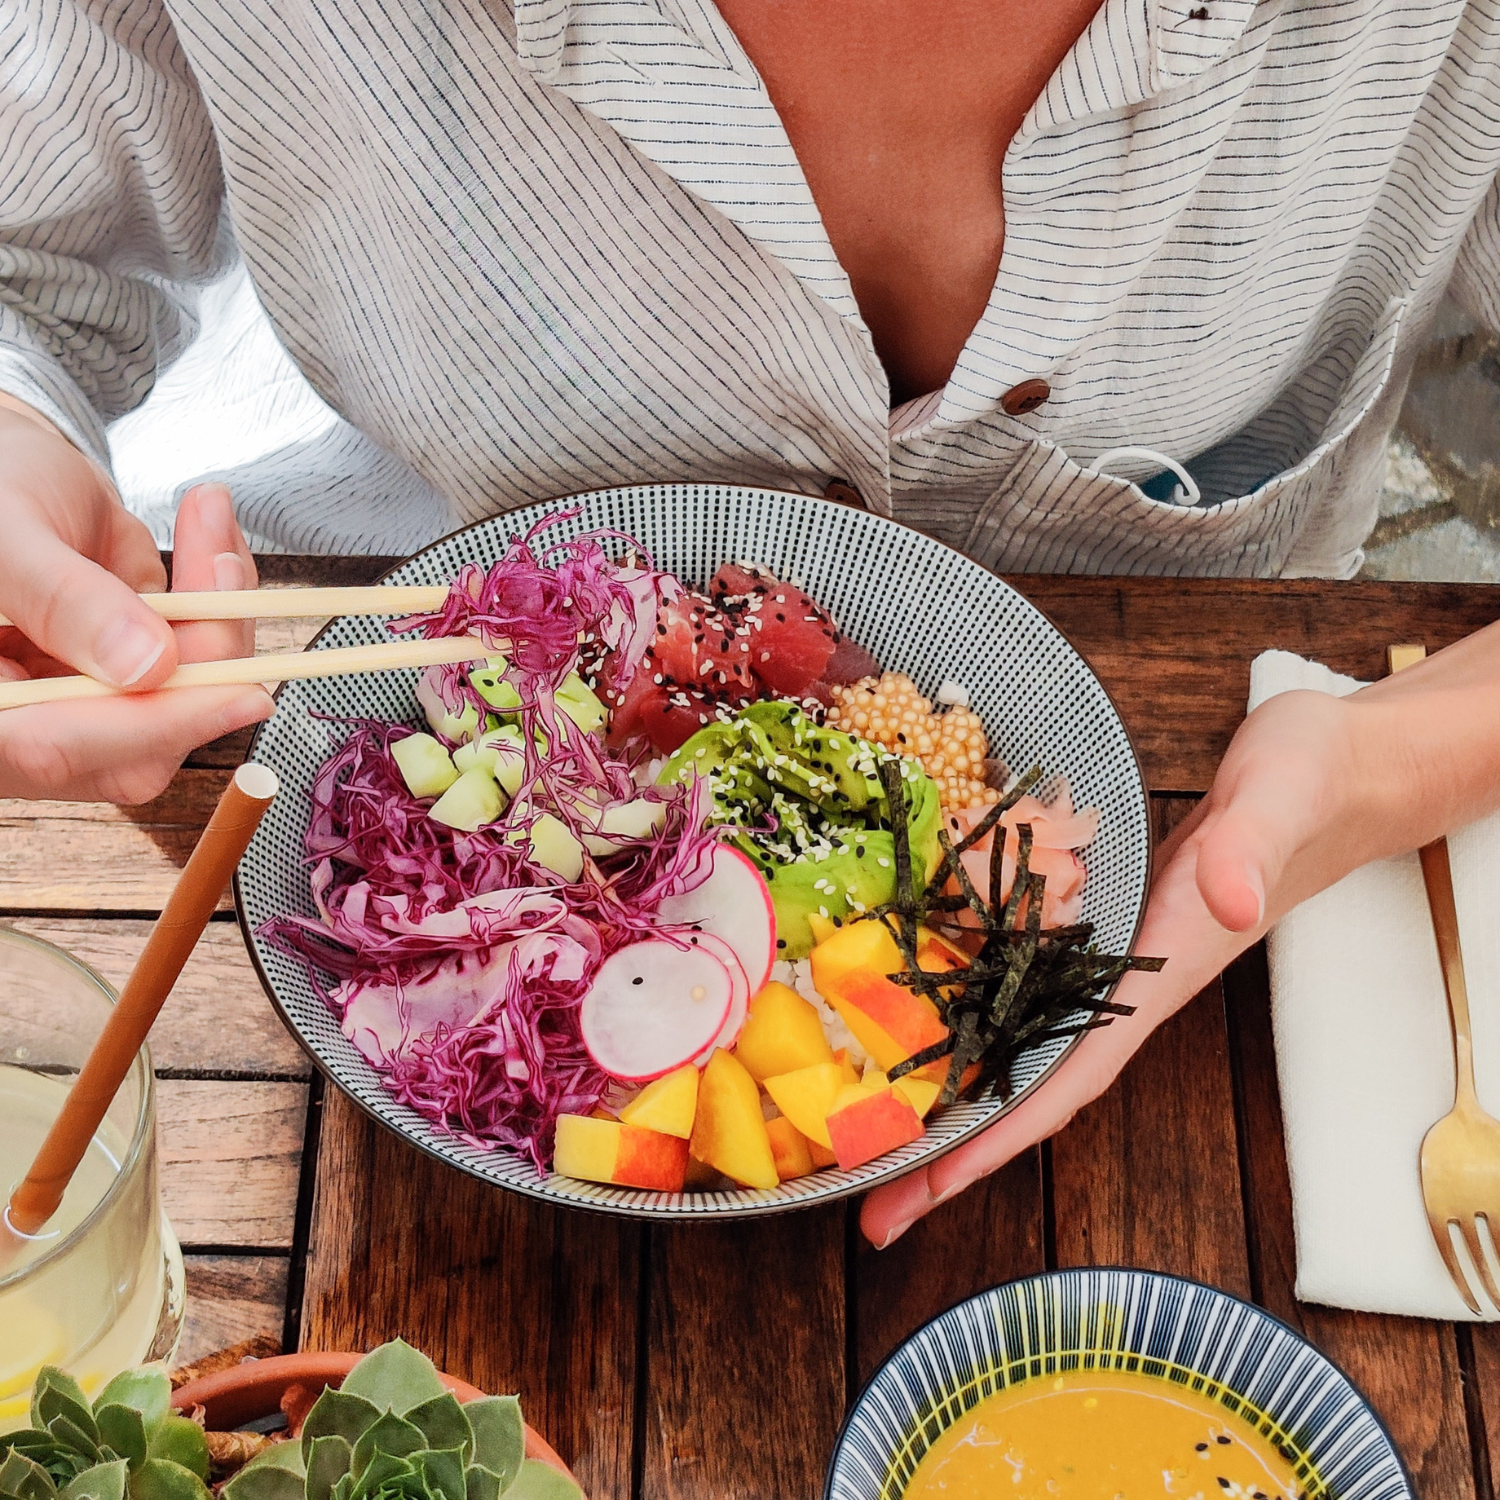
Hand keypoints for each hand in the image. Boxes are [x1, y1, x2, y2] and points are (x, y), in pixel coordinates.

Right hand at [0, 405, 273, 802]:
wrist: (5, 472)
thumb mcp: (6, 538)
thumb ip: (63, 601)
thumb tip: (148, 666)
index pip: (54, 749)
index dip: (150, 728)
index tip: (240, 692)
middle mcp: (31, 723)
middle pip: (140, 739)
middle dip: (207, 653)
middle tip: (222, 563)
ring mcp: (90, 706)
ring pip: (187, 698)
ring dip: (222, 607)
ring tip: (206, 513)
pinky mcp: (137, 674)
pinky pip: (201, 656)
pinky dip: (223, 594)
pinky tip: (210, 533)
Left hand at [859, 661, 1499, 1247]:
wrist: (1331, 774)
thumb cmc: (1308, 786)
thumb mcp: (1279, 804)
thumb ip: (1249, 854)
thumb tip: (1229, 905)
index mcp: (1160, 975)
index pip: (1072, 1075)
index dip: (1003, 1135)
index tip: (935, 1187)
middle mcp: (1126, 985)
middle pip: (1029, 1084)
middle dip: (956, 1150)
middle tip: (871, 1207)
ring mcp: (1107, 959)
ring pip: (1018, 1041)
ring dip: (952, 1094)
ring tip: (873, 1142)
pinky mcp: (1096, 921)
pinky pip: (1023, 985)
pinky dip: (972, 1018)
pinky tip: (919, 1028)